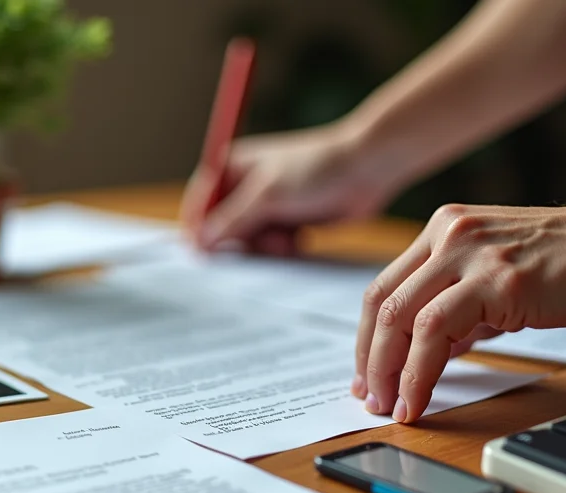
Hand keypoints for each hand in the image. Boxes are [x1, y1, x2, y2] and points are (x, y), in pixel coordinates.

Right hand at [180, 122, 402, 254]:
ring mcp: (267, 205)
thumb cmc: (315, 169)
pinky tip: (299, 239)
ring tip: (286, 238)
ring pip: (248, 241)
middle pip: (222, 228)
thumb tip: (200, 241)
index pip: (200, 203)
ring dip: (265, 246)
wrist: (365, 169)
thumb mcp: (267, 195)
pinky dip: (282, 248)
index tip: (205, 252)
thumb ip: (232, 220)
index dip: (199, 229)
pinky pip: (271, 246)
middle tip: (263, 240)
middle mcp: (244, 186)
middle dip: (242, 241)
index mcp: (231, 167)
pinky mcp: (287, 221)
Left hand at [352, 197, 565, 422]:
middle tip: (370, 399)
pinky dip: (418, 375)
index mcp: (448, 228)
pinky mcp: (498, 280)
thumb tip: (434, 350)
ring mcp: (471, 253)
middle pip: (380, 302)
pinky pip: (435, 334)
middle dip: (368, 360)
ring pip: (398, 319)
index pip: (386, 286)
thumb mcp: (506, 277)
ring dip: (387, 373)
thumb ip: (466, 306)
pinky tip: (418, 400)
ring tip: (391, 408)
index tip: (367, 375)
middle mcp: (450, 233)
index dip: (368, 337)